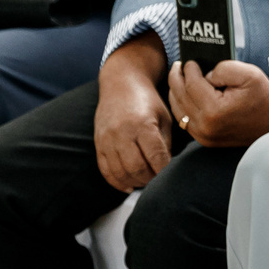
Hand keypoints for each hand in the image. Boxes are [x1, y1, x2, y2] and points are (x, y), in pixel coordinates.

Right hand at [94, 45, 174, 191]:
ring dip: (135, 182)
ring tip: (146, 181)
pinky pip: (105, 170)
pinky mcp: (98, 143)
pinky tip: (130, 185)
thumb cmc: (148, 101)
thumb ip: (165, 144)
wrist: (121, 84)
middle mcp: (122, 132)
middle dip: (150, 179)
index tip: (170, 175)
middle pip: (136, 168)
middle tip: (158, 180)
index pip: (155, 157)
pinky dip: (118, 182)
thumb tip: (166, 170)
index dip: (164, 172)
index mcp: (142, 124)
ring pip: (120, 172)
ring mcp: (107, 139)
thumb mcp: (163, 118)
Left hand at [167, 59, 268, 147]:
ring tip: (179, 78)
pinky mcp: (206, 140)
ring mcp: (205, 137)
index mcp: (214, 111)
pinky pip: (185, 120)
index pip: (191, 85)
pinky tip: (185, 94)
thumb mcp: (247, 73)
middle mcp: (206, 127)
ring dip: (176, 93)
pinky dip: (182, 106)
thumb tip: (204, 74)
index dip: (188, 69)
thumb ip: (222, 68)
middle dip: (177, 79)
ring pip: (179, 110)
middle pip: (180, 98)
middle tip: (178, 66)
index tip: (190, 60)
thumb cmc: (263, 96)